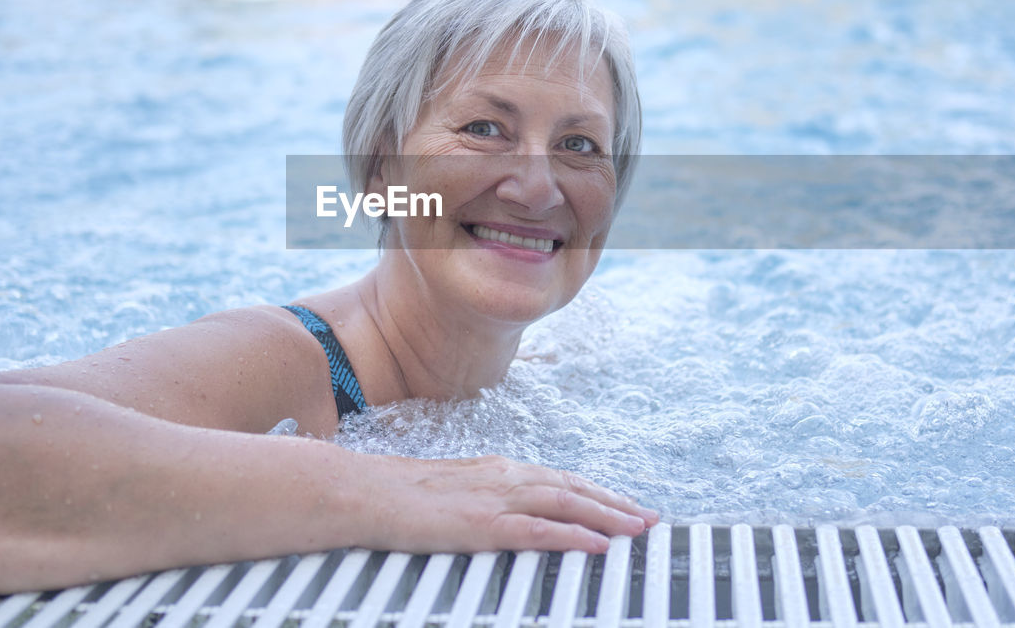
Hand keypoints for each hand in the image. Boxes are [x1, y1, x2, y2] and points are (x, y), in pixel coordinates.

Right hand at [358, 454, 659, 553]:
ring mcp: (494, 498)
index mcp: (498, 471)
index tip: (626, 504)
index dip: (598, 492)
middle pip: (573, 488)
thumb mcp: (453, 491)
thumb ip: (485, 497)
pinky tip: (596, 544)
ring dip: (607, 516)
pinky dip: (572, 535)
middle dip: (615, 503)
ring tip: (638, 530)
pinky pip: (537, 530)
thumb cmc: (400, 494)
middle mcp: (504, 478)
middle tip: (650, 518)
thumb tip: (509, 511)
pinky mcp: (481, 524)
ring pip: (565, 503)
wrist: (363, 490)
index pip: (560, 479)